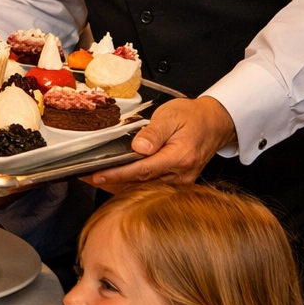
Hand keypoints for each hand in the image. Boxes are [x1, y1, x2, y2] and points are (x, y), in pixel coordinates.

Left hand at [87, 96, 235, 190]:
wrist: (215, 123)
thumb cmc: (193, 117)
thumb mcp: (171, 116)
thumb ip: (154, 132)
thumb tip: (139, 147)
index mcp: (180, 157)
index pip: (142, 170)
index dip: (118, 174)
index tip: (98, 175)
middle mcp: (182, 174)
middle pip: (141, 183)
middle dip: (112, 182)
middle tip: (88, 177)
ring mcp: (181, 181)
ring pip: (144, 188)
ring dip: (119, 185)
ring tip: (96, 179)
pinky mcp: (178, 182)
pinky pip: (151, 186)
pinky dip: (132, 184)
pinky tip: (116, 181)